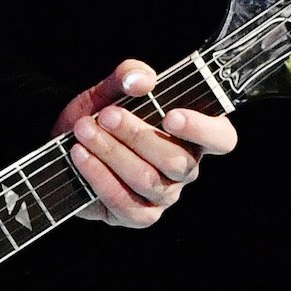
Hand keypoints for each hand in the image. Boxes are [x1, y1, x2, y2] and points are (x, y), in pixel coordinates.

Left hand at [51, 58, 236, 227]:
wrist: (68, 144)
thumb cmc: (102, 115)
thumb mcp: (113, 88)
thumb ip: (130, 75)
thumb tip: (141, 81)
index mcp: (193, 135)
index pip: (222, 139)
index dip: (202, 130)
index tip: (171, 116)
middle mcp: (185, 168)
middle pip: (176, 161)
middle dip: (136, 135)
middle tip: (106, 116)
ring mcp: (164, 196)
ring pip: (147, 180)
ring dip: (111, 152)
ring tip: (84, 130)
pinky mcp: (137, 215)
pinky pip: (124, 202)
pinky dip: (99, 176)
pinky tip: (80, 155)